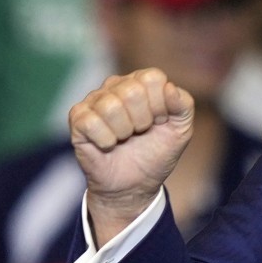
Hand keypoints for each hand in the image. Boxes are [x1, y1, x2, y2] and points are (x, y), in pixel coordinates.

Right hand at [68, 68, 193, 244]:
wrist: (135, 184)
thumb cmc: (157, 152)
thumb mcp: (182, 129)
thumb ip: (184, 105)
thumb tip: (169, 88)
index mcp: (142, 82)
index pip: (152, 78)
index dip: (160, 105)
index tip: (160, 121)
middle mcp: (116, 85)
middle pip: (132, 91)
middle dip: (143, 120)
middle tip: (141, 131)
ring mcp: (94, 101)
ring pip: (111, 106)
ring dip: (124, 131)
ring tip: (124, 138)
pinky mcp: (77, 118)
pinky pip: (91, 123)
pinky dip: (106, 140)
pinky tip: (108, 144)